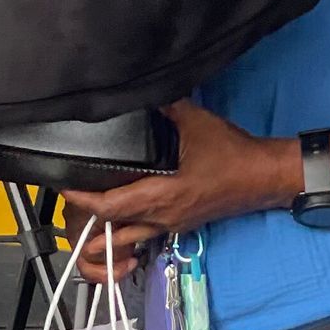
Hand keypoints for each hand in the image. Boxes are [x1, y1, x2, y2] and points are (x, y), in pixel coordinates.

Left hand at [63, 101, 295, 281]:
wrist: (265, 177)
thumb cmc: (233, 154)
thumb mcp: (196, 122)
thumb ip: (166, 106)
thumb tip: (144, 91)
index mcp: (163, 196)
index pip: (110, 206)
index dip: (83, 199)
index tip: (63, 188)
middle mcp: (163, 217)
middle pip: (114, 228)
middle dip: (87, 219)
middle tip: (69, 202)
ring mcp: (172, 225)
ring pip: (130, 238)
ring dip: (106, 234)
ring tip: (85, 223)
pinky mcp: (181, 225)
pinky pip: (146, 234)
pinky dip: (127, 230)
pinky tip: (120, 220)